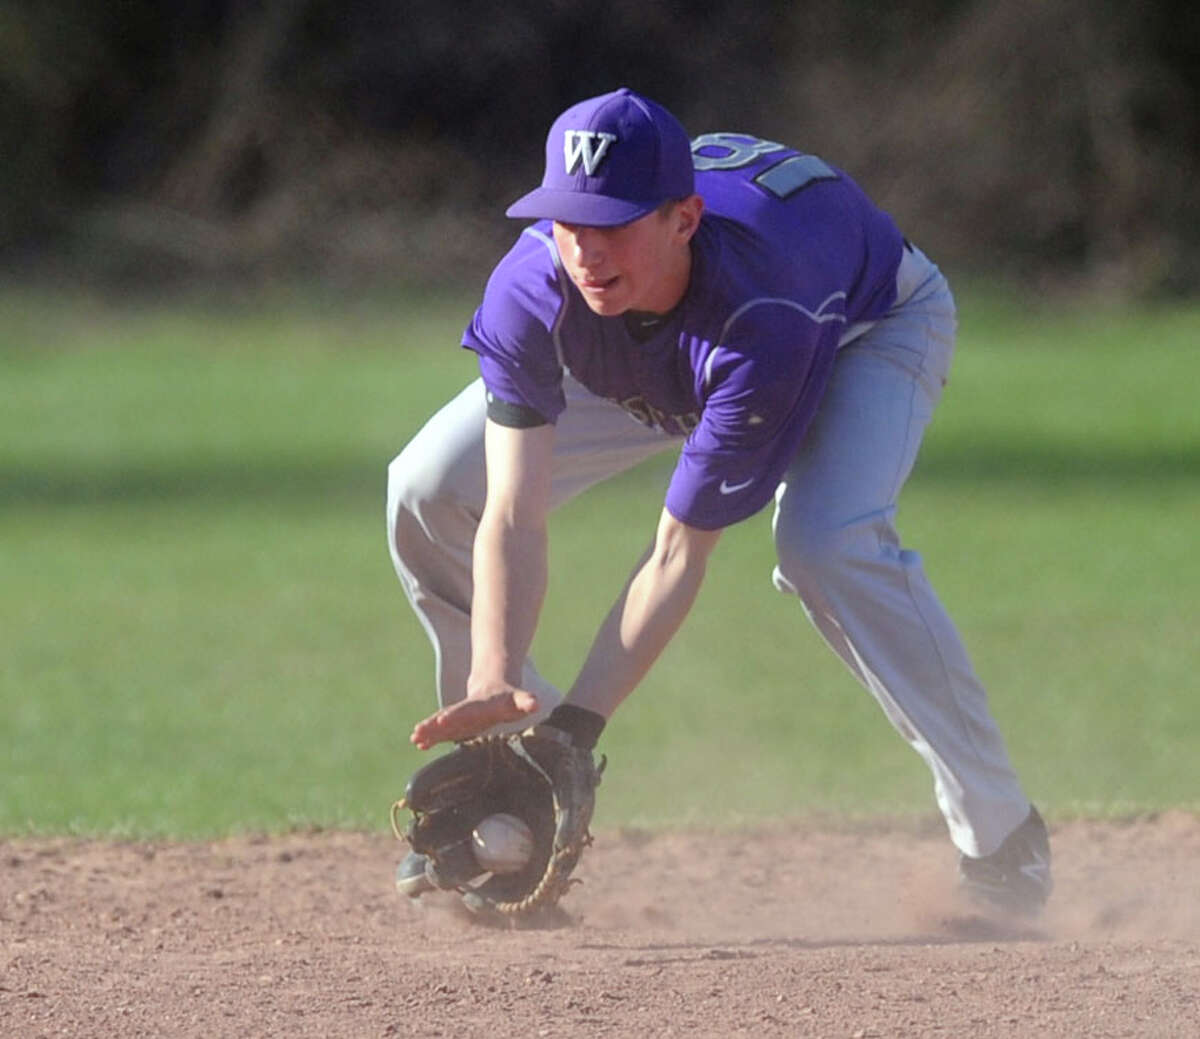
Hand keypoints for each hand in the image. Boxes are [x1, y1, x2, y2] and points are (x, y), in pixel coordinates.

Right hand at [410, 689, 539, 749]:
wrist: (495, 688)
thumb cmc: (510, 699)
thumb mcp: (520, 699)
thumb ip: (526, 701)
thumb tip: (536, 703)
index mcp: (479, 706)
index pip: (465, 711)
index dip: (454, 716)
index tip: (441, 720)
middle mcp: (465, 711)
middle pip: (447, 717)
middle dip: (434, 724)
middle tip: (418, 731)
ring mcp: (458, 717)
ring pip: (440, 724)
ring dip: (428, 731)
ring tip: (414, 738)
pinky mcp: (455, 725)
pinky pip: (441, 731)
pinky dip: (431, 737)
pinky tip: (419, 744)